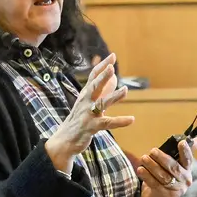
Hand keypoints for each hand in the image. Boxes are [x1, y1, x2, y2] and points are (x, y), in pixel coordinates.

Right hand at [45, 53, 132, 172]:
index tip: (112, 56)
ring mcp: (88, 114)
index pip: (94, 76)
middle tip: (111, 67)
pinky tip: (131, 119)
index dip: (103, 66)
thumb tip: (115, 77)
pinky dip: (120, 121)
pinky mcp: (91, 127)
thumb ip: (103, 90)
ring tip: (125, 90)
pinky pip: (107, 123)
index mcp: (85, 94)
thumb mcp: (89, 102)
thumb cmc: (79, 119)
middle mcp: (85, 102)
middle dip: (102, 76)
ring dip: (114, 96)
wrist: (64, 140)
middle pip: (94, 86)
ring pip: (101, 103)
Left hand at [137, 137, 196, 196]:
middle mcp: (184, 180)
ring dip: (152, 166)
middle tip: (152, 151)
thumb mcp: (173, 164)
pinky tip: (140, 169)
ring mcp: (176, 190)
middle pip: (174, 168)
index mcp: (187, 170)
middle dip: (162, 158)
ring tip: (144, 158)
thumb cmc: (166, 177)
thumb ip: (181, 152)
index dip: (186, 151)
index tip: (181, 142)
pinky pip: (155, 184)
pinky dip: (147, 176)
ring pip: (164, 176)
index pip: (188, 160)